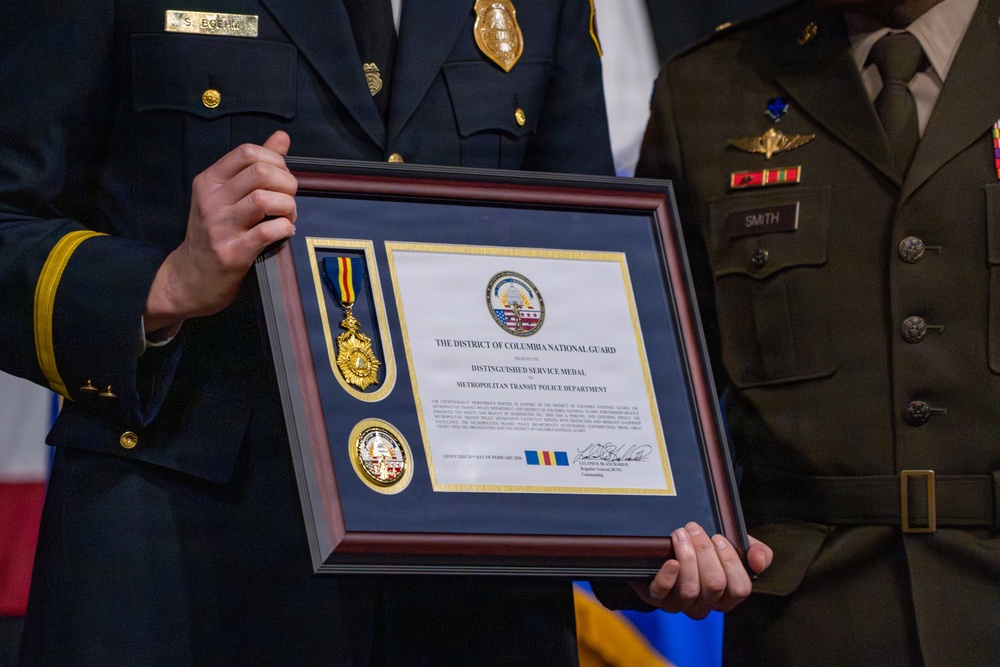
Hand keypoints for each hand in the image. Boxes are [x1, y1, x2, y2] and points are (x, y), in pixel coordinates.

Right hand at [144, 131, 296, 334]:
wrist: (191, 278)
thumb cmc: (214, 233)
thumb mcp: (225, 194)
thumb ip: (254, 166)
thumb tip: (282, 138)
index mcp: (210, 181)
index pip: (247, 152)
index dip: (275, 160)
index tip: (282, 177)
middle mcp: (212, 200)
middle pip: (261, 173)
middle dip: (287, 183)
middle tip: (288, 199)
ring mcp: (220, 227)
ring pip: (265, 199)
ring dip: (288, 207)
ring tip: (287, 216)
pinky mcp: (232, 253)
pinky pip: (268, 231)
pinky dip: (285, 229)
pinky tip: (284, 232)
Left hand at [631, 523, 771, 618]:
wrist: (668, 553)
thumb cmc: (708, 552)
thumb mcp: (736, 547)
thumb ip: (757, 551)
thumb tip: (759, 562)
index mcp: (728, 596)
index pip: (740, 588)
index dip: (731, 562)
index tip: (718, 538)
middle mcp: (707, 605)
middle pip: (714, 584)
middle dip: (705, 551)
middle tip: (693, 528)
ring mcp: (682, 604)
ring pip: (690, 589)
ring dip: (686, 557)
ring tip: (680, 534)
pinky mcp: (658, 598)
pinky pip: (663, 593)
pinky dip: (667, 577)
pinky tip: (670, 561)